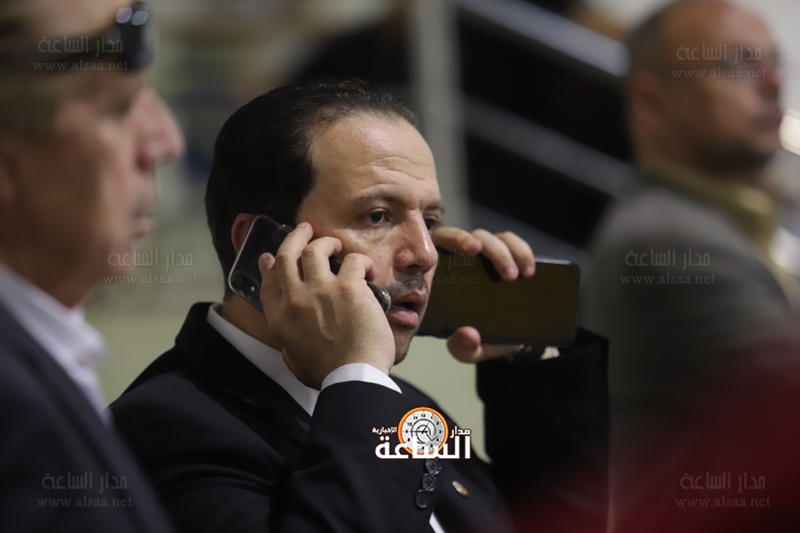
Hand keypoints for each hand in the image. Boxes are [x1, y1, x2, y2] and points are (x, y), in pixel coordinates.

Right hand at [258, 223, 394, 388]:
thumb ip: (289, 342)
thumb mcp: (294, 359)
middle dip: (295, 237)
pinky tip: (368, 270)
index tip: (271, 256)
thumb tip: (290, 336)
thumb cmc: (328, 374)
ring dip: (326, 242)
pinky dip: (361, 261)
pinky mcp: (349, 288)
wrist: (352, 377)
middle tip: (304, 229)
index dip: (269, 263)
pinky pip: (353, 260)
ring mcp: (321, 290)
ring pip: (315, 249)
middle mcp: (295, 299)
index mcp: (280, 318)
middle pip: (286, 254)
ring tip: (336, 244)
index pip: (268, 280)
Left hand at [432, 227, 535, 362]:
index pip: (441, 245)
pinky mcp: (509, 255)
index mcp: (446, 277)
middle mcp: (465, 260)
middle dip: (489, 247)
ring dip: (508, 252)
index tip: (471, 250)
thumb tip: (467, 335)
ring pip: (495, 238)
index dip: (453, 240)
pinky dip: (523, 253)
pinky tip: (529, 272)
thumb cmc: (480, 337)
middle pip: (471, 237)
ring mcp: (487, 256)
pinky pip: (515, 244)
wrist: (509, 339)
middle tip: (505, 273)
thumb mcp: (469, 349)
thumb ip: (463, 347)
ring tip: (517, 277)